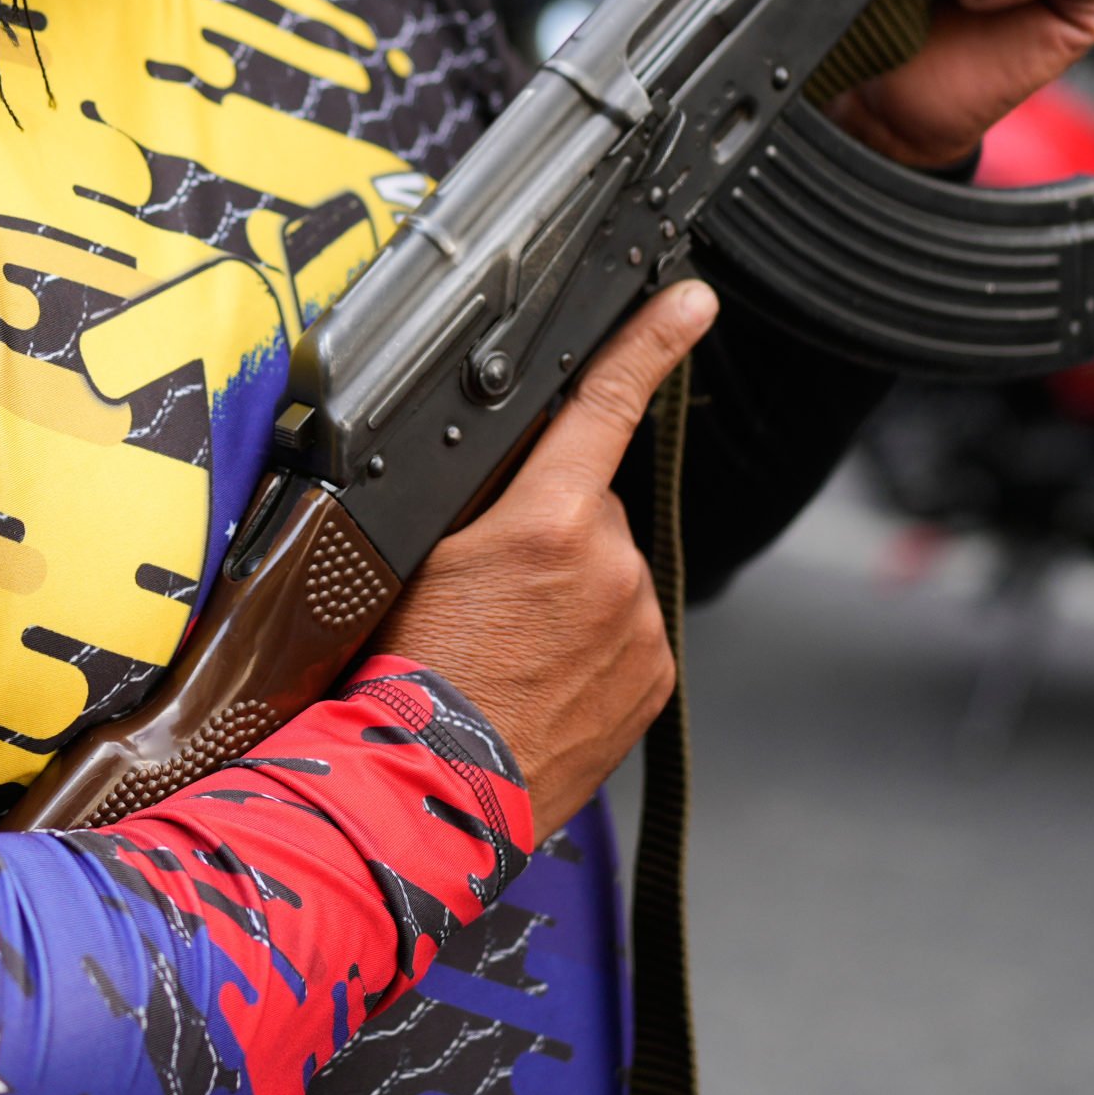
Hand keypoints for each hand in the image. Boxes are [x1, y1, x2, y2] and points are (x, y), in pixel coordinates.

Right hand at [380, 280, 715, 828]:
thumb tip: (509, 461)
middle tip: (490, 592)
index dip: (651, 343)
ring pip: (609, 574)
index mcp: (548, 522)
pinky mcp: (651, 680)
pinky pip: (626, 631)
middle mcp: (609, 569)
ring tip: (507, 647)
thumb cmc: (403, 678)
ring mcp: (637, 628)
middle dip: (550, 532)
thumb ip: (481, 497)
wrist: (428, 792)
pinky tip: (539, 675)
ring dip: (570, 595)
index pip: (604, 407)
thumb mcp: (419, 555)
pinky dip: (591, 644)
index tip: (690, 302)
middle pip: (589, 509)